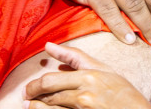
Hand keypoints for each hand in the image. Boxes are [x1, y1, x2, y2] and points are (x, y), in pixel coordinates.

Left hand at [25, 43, 150, 108]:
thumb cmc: (124, 94)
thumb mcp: (104, 70)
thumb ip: (76, 58)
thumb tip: (48, 46)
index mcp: (89, 76)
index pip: (52, 79)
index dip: (35, 84)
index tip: (29, 88)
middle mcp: (85, 93)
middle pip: (49, 93)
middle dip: (33, 95)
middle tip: (26, 97)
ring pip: (51, 108)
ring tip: (31, 108)